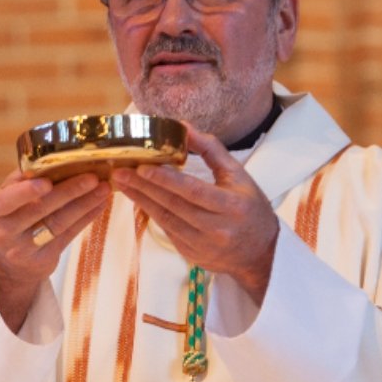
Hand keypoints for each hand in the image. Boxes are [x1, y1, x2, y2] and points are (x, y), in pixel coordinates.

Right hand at [0, 169, 110, 331]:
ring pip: (58, 223)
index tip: (47, 182)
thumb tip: (47, 160)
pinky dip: (86, 217)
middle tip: (91, 177)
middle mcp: (3, 232)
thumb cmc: (7, 219)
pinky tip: (99, 204)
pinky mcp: (44, 259)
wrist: (6, 264)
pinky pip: (69, 235)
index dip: (26, 192)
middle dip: (68, 192)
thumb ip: (19, 182)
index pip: (7, 200)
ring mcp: (23, 249)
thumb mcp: (2, 200)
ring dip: (84, 204)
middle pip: (40, 210)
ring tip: (103, 188)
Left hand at [110, 124, 278, 303]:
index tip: (142, 167)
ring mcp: (202, 244)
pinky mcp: (190, 253)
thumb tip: (183, 127)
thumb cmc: (250, 208)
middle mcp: (217, 227)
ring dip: (141, 199)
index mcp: (232, 205)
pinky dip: (150, 212)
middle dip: (143, 187)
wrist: (261, 253)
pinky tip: (137, 198)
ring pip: (165, 219)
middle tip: (120, 172)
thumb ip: (211, 150)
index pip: (193, 191)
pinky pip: (166, 229)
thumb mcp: (238, 176)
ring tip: (122, 182)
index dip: (166, 180)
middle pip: (173, 205)